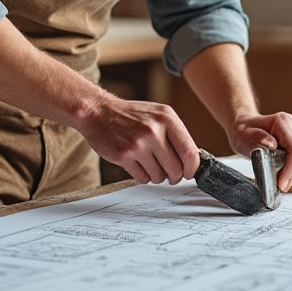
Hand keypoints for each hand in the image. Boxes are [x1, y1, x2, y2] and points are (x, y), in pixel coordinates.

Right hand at [77, 98, 199, 185]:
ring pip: (159, 176)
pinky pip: (142, 178)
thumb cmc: (130, 115)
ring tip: (149, 164)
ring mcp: (138, 144)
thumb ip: (176, 134)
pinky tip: (138, 165)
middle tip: (170, 174)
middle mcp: (154, 130)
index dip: (191, 168)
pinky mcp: (124, 156)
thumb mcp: (158, 115)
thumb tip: (192, 160)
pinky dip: (143, 176)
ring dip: (157, 176)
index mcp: (167, 118)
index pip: (189, 152)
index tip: (189, 172)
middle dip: (174, 176)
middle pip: (176, 168)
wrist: (99, 112)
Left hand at [225, 112, 291, 190]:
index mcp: (283, 122)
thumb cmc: (245, 133)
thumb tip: (272, 144)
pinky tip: (285, 176)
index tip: (280, 184)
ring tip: (279, 179)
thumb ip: (256, 138)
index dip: (291, 170)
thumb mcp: (242, 135)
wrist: (247, 131)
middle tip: (277, 185)